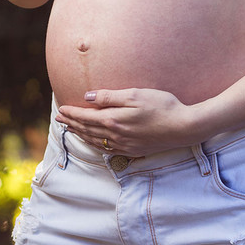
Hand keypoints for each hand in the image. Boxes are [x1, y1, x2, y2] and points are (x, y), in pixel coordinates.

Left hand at [56, 88, 200, 156]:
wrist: (184, 127)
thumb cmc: (162, 106)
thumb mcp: (135, 94)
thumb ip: (109, 96)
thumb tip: (87, 97)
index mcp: (114, 120)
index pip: (86, 117)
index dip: (72, 113)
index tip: (61, 109)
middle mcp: (116, 135)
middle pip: (88, 130)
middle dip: (72, 123)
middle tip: (59, 119)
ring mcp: (125, 145)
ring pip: (96, 141)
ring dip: (81, 134)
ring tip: (71, 129)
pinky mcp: (134, 150)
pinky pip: (107, 149)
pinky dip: (95, 144)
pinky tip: (94, 141)